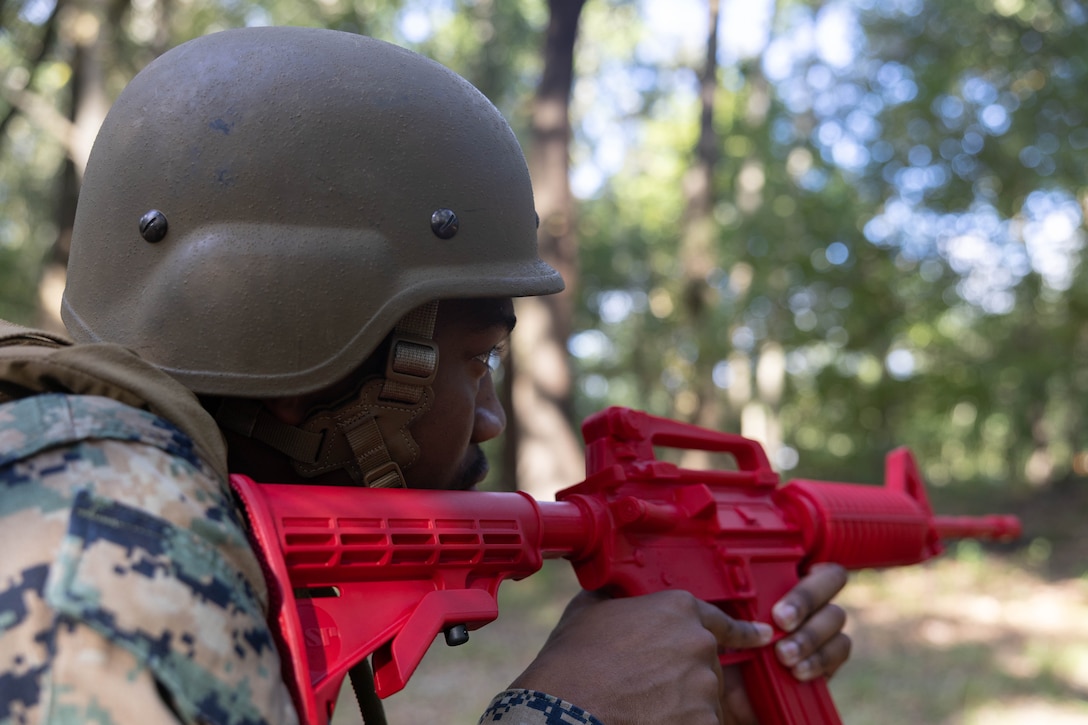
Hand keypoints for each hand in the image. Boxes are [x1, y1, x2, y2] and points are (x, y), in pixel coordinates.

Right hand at [510, 589, 772, 724]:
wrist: (565, 709)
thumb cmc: (572, 663)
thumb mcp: (589, 611)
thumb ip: (618, 600)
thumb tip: (618, 592)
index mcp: (676, 609)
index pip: (721, 620)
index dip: (742, 632)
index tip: (761, 637)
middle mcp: (699, 644)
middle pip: (706, 666)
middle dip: (684, 679)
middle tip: (647, 690)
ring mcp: (704, 687)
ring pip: (703, 702)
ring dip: (681, 709)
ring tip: (640, 709)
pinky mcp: (704, 723)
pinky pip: (700, 724)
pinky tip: (648, 721)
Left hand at [719, 563, 850, 723]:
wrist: (727, 696)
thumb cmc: (719, 651)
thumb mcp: (716, 622)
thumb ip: (726, 604)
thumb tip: (728, 589)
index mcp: (779, 581)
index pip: (804, 558)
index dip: (804, 565)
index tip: (779, 600)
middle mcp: (805, 600)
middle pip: (830, 580)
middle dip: (805, 599)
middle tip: (780, 621)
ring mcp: (821, 628)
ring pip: (835, 617)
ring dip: (810, 635)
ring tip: (784, 655)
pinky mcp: (829, 659)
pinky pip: (839, 651)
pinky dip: (819, 660)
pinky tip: (799, 671)